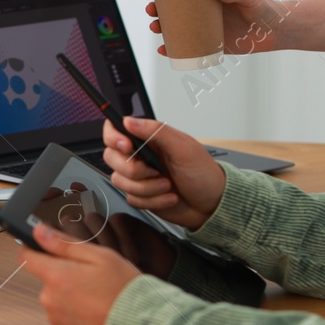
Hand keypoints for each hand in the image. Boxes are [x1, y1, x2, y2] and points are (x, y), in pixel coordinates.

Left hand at [19, 222, 142, 324]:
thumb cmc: (123, 292)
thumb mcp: (100, 257)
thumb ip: (65, 244)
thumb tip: (39, 232)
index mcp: (56, 276)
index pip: (26, 257)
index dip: (35, 249)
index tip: (46, 247)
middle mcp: (50, 299)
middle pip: (46, 277)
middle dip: (63, 273)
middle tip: (91, 275)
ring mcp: (56, 319)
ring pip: (56, 297)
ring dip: (70, 294)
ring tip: (97, 296)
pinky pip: (63, 315)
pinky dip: (75, 312)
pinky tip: (95, 310)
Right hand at [102, 117, 225, 230]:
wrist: (212, 204)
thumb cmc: (203, 173)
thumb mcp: (183, 148)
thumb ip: (156, 131)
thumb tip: (130, 120)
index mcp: (148, 139)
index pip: (115, 130)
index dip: (114, 137)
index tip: (126, 146)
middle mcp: (140, 156)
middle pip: (111, 157)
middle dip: (134, 170)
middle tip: (156, 171)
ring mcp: (139, 177)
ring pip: (120, 181)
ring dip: (147, 188)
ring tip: (167, 185)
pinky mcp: (141, 195)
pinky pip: (132, 199)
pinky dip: (152, 201)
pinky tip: (168, 196)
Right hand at [144, 0, 284, 58]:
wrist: (277, 30)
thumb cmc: (264, 8)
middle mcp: (203, 11)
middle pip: (173, 9)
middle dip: (156, 9)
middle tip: (151, 9)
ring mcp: (205, 28)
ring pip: (176, 28)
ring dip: (161, 28)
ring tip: (155, 28)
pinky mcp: (211, 45)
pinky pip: (188, 47)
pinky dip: (174, 49)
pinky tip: (165, 50)